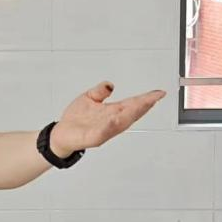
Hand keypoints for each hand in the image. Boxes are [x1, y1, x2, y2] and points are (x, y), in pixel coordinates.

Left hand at [52, 81, 166, 155]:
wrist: (61, 133)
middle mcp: (111, 121)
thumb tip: (110, 84)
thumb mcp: (89, 98)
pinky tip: (115, 120)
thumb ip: (100, 91)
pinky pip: (103, 132)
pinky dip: (109, 126)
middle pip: (131, 113)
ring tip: (143, 105)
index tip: (159, 93)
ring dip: (132, 114)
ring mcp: (104, 130)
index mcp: (112, 112)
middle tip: (155, 97)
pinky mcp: (93, 137)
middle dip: (144, 105)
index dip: (146, 99)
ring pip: (121, 122)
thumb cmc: (76, 119)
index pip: (133, 104)